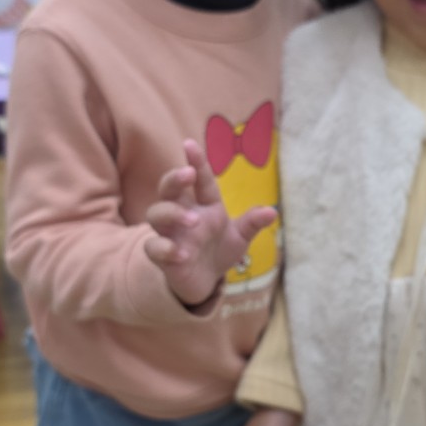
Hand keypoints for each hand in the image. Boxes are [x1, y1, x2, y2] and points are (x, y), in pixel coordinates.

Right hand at [146, 140, 275, 306]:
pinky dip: (164, 248)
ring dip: (172, 213)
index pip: (199, 179)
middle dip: (175, 178)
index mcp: (203, 203)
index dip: (196, 161)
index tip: (190, 144)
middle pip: (168, 188)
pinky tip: (181, 254)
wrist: (205, 281)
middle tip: (188, 175)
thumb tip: (273, 211)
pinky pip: (153, 247)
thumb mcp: (240, 236)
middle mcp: (182, 213)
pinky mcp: (162, 256)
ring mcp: (170, 233)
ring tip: (193, 220)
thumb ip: (252, 223)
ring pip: (156, 213)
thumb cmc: (219, 250)